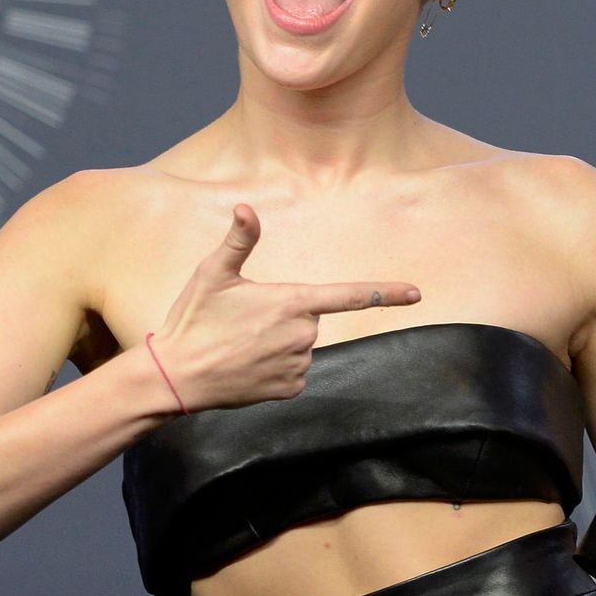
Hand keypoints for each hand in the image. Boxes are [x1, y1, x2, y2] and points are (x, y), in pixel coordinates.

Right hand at [153, 204, 421, 409]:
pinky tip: (247, 366)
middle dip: (284, 317)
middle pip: (309, 319)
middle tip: (244, 322)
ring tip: (240, 344)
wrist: (178, 376)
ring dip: (278, 344)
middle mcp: (303, 335)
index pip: (350, 295)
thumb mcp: (213, 274)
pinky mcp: (291, 389)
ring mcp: (298, 364)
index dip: (386, 293)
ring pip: (300, 346)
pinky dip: (275, 368)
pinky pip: (293, 372)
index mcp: (292, 301)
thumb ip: (239, 241)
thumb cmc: (194, 319)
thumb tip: (245, 207)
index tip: (417, 293)